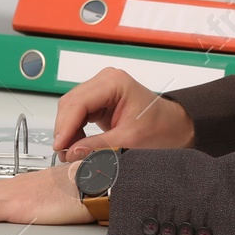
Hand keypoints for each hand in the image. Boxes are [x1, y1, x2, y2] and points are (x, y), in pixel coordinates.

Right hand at [53, 68, 196, 161]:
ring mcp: (101, 90)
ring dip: (68, 132)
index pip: (78, 102)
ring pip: (71, 109)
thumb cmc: (161, 127)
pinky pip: (78, 115)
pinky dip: (74, 131)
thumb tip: (72, 153)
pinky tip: (78, 145)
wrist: (174, 127)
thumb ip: (98, 146)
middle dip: (65, 130)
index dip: (66, 126)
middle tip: (65, 154)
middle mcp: (105, 81)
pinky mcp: (99, 101)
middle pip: (70, 104)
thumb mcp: (130, 140)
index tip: (60, 147)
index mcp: (114, 82)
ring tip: (72, 152)